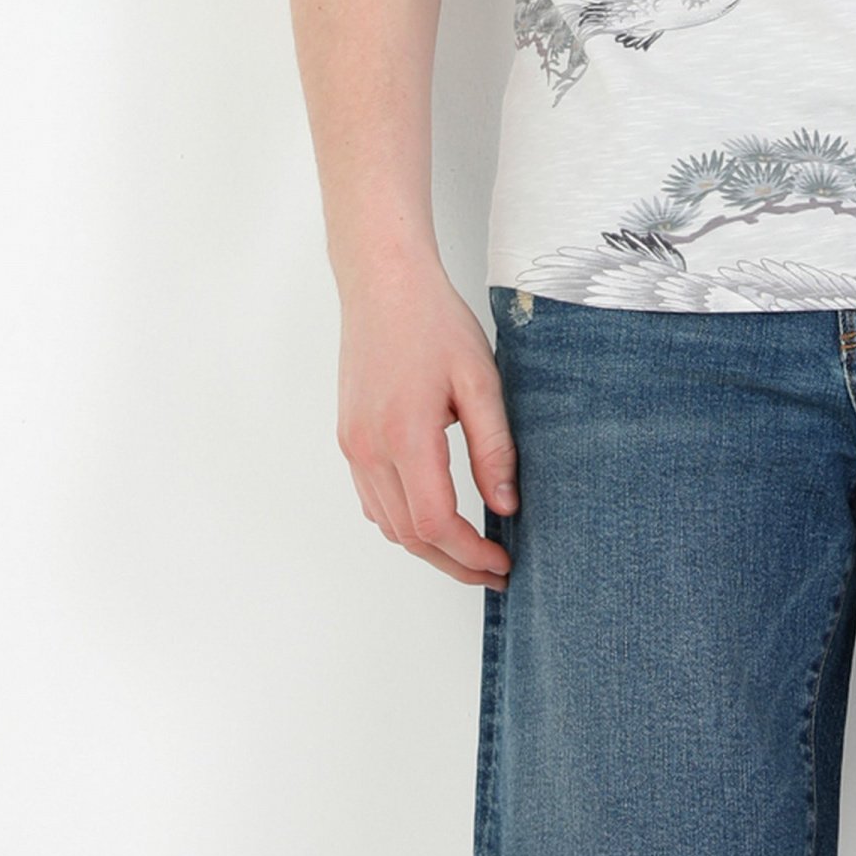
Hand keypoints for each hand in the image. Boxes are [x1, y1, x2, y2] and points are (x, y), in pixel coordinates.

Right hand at [334, 257, 518, 589]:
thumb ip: (494, 447)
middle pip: (408, 536)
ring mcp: (352, 447)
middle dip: (453, 563)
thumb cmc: (434, 321)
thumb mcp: (480, 379)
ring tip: (471, 550)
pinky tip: (434, 518)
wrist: (383, 284)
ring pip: (387, 525)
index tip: (502, 562)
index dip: (470, 554)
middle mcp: (369, 449)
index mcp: (405, 435)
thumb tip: (506, 506)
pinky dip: (403, 522)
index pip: (434, 523)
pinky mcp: (348, 439)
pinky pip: (372, 500)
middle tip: (494, 572)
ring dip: (427, 547)